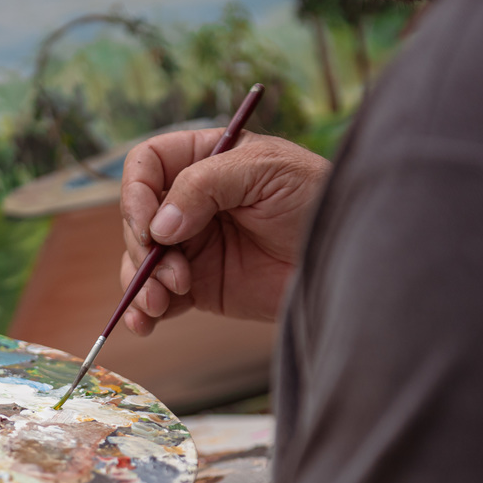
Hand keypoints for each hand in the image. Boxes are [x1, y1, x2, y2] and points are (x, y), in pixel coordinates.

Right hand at [120, 129, 330, 334]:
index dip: (136, 194)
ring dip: (141, 283)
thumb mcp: (264, 172)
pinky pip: (159, 296)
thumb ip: (205, 185)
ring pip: (140, 261)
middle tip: (170, 271)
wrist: (346, 256)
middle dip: (143, 248)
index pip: (146, 166)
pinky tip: (146, 322)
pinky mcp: (201, 286)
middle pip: (137, 219)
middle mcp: (191, 202)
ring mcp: (192, 245)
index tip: (149, 226)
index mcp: (203, 160)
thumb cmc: (315, 198)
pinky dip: (145, 310)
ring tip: (161, 302)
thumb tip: (159, 226)